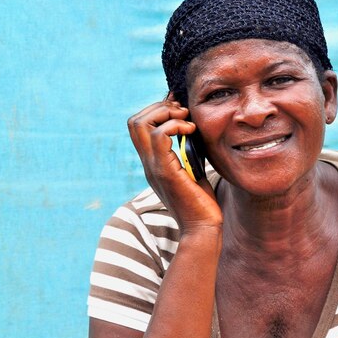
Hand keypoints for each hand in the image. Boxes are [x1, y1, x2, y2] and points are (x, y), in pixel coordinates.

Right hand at [127, 96, 222, 232]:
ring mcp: (153, 167)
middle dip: (160, 108)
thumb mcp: (193, 171)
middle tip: (183, 113)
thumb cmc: (202, 203)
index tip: (180, 109)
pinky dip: (175, 126)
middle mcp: (148, 164)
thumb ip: (188, 153)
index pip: (139, 127)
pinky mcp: (165, 171)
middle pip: (135, 121)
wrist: (202, 229)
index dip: (157, 110)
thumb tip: (194, 134)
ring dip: (166, 114)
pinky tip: (191, 131)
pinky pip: (159, 136)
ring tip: (187, 120)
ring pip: (141, 124)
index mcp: (153, 163)